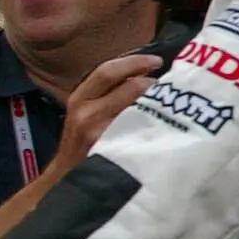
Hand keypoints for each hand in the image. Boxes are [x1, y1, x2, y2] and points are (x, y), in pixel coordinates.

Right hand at [54, 53, 161, 173]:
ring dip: (158, 101)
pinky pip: (141, 128)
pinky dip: (156, 121)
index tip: (155, 60)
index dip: (134, 62)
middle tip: (170, 83)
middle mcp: (87, 112)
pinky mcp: (114, 149)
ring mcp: (101, 132)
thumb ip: (107, 94)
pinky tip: (166, 122)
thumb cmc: (82, 142)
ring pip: (139, 106)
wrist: (68, 177)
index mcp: (80, 98)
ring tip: (170, 103)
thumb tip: (142, 75)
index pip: (108, 71)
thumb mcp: (85, 113)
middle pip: (129, 86)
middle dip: (153, 82)